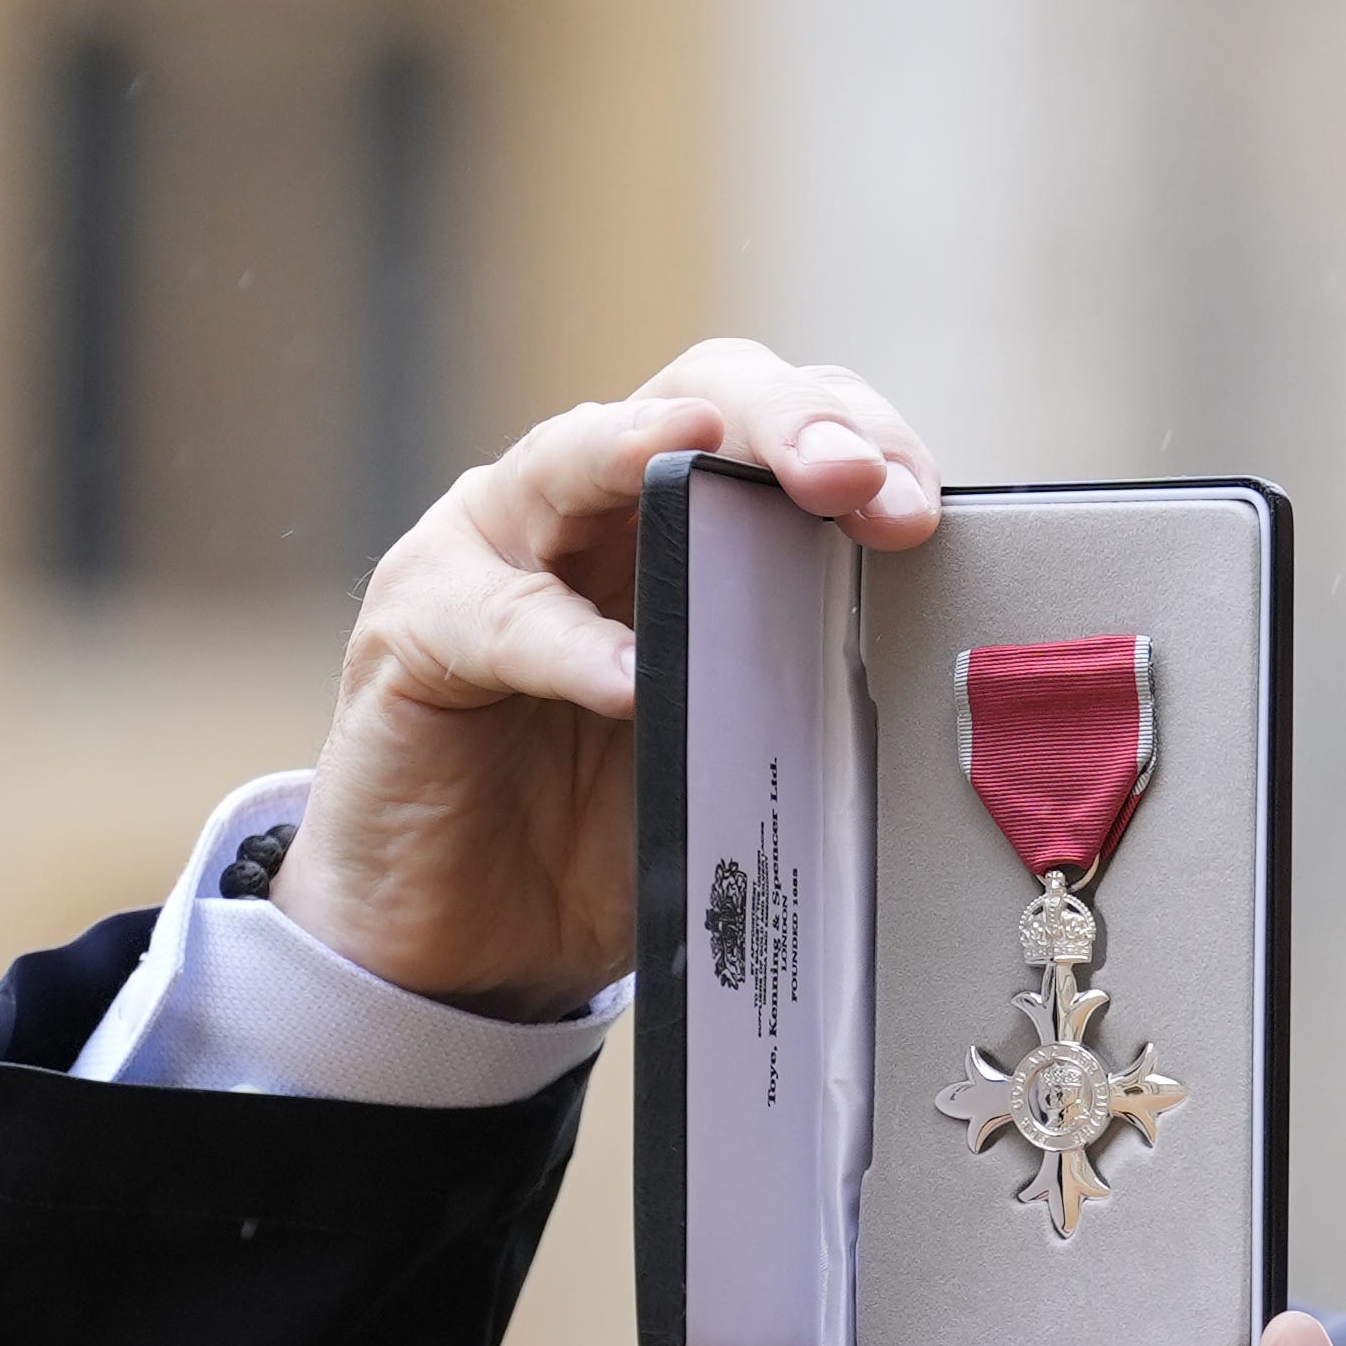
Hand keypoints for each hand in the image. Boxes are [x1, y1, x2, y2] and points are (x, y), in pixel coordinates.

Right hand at [275, 339, 941, 1018]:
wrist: (472, 948)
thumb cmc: (613, 830)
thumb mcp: (740, 754)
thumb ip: (809, 695)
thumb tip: (930, 683)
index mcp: (682, 519)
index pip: (779, 426)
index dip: (856, 437)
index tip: (916, 512)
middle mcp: (585, 507)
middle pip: (695, 397)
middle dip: (785, 419)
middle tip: (850, 476)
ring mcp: (488, 554)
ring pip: (569, 458)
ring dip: (649, 454)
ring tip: (714, 462)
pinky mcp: (416, 633)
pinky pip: (498, 620)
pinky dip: (569, 644)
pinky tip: (628, 677)